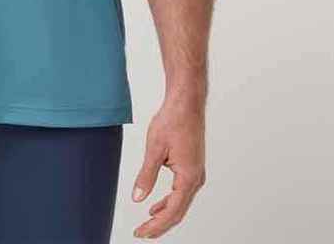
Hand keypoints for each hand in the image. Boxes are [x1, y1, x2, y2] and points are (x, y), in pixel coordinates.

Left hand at [130, 94, 206, 237]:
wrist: (186, 103)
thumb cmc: (173, 121)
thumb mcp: (154, 149)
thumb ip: (146, 176)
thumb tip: (137, 197)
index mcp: (189, 177)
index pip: (172, 212)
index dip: (156, 225)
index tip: (141, 233)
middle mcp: (196, 179)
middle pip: (178, 211)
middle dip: (159, 225)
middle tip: (142, 233)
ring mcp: (196, 173)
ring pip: (180, 203)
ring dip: (164, 215)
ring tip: (147, 223)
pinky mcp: (192, 167)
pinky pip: (181, 192)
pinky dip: (169, 202)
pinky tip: (156, 205)